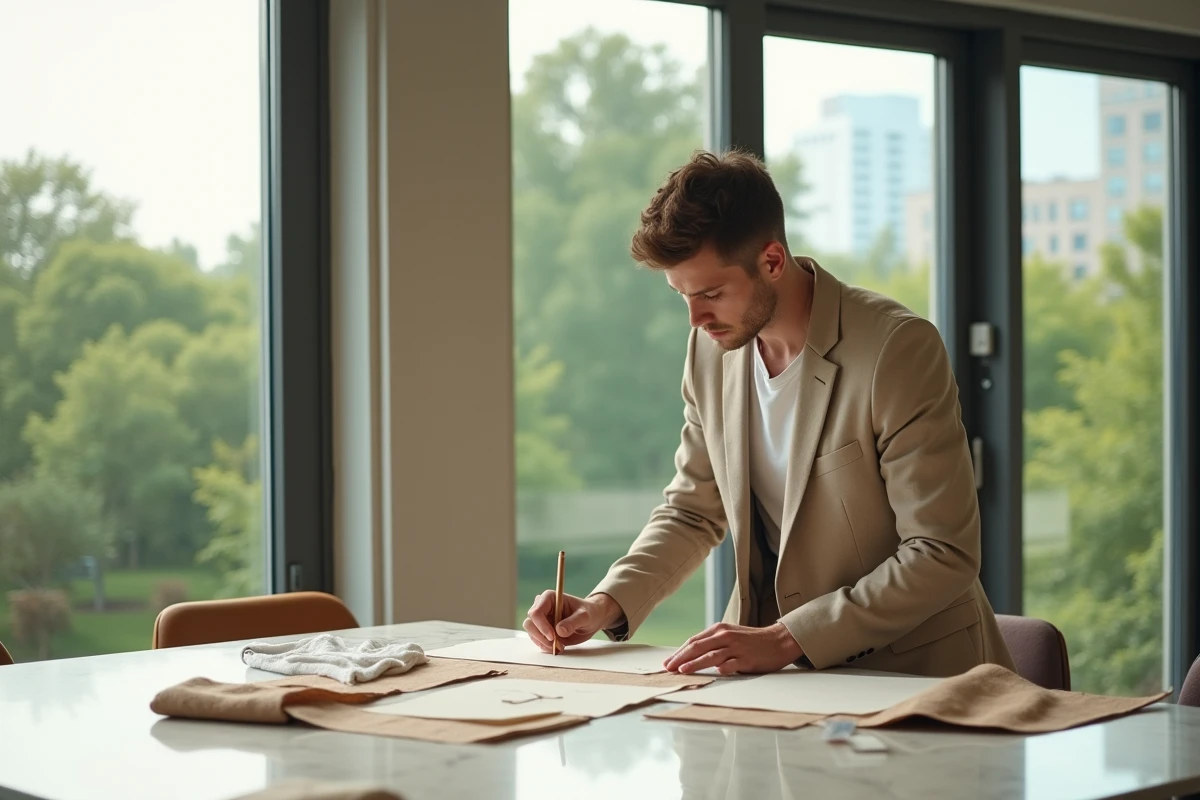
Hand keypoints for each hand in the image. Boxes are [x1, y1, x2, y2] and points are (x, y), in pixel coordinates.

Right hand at [523, 591, 623, 653]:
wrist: (592, 620)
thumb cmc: (589, 613)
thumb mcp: (585, 616)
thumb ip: (573, 622)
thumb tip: (559, 631)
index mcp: (550, 598)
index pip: (536, 612)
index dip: (542, 626)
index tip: (553, 637)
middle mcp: (542, 607)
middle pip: (529, 623)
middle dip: (541, 636)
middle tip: (555, 645)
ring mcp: (541, 619)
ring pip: (531, 633)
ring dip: (543, 643)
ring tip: (559, 647)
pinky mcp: (543, 630)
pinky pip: (537, 640)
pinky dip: (545, 646)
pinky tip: (557, 647)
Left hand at [663, 622, 802, 674]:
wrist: (778, 640)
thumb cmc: (751, 640)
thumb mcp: (729, 636)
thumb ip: (712, 643)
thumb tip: (691, 654)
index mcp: (719, 630)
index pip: (693, 641)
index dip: (679, 652)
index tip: (667, 662)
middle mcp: (725, 637)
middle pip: (698, 647)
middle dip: (681, 658)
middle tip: (668, 668)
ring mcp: (736, 648)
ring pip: (710, 656)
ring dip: (694, 663)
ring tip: (682, 670)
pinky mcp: (747, 659)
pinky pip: (731, 665)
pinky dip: (721, 669)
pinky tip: (713, 673)